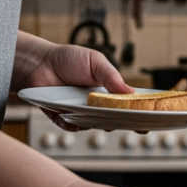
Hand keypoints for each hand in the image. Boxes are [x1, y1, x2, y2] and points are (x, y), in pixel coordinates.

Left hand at [11, 32, 130, 130]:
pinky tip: (67, 114)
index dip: (137, 115)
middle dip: (118, 122)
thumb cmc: (68, 59)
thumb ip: (112, 77)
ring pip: (93, 125)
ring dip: (94, 122)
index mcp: (108, 91)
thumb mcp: (95, 62)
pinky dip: (71, 123)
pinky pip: (71, 127)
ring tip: (90, 111)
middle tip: (119, 120)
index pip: (127, 106)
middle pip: (113, 120)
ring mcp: (80, 112)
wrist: (39, 62)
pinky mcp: (63, 118)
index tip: (146, 124)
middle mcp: (96, 104)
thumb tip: (131, 92)